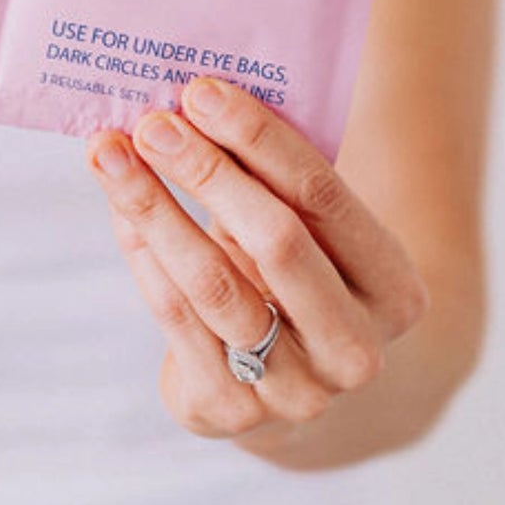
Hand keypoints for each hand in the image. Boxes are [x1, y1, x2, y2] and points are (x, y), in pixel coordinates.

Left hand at [87, 77, 427, 440]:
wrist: (291, 386)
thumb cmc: (294, 275)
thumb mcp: (309, 232)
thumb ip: (272, 175)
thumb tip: (192, 98)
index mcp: (393, 288)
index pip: (323, 196)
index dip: (258, 138)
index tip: (200, 90)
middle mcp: (354, 348)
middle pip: (274, 240)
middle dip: (206, 171)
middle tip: (152, 122)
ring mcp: (295, 391)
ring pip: (213, 284)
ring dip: (155, 208)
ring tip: (111, 155)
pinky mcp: (230, 413)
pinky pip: (176, 318)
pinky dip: (143, 255)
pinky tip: (121, 211)